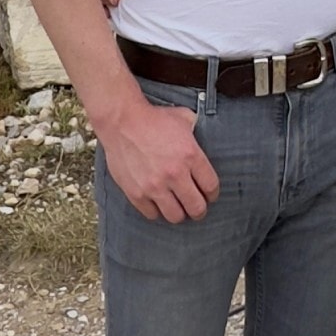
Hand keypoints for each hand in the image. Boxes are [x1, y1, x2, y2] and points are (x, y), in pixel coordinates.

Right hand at [92, 98, 218, 222]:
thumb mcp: (184, 118)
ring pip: (175, 216)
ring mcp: (155, 186)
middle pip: (197, 208)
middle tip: (196, 208)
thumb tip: (204, 133)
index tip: (209, 195)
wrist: (122, 121)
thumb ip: (197, 130)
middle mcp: (175, 174)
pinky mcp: (136, 193)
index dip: (212, 194)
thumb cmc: (152, 119)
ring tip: (177, 206)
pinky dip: (156, 210)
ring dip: (178, 212)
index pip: (211, 187)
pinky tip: (157, 202)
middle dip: (199, 210)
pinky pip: (152, 214)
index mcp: (190, 156)